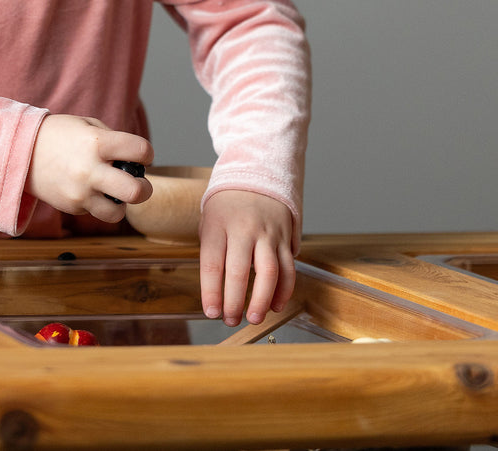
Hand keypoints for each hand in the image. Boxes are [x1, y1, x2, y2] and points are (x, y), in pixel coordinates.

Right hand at [26, 115, 152, 222]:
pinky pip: (96, 212)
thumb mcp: (88, 125)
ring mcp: (80, 192)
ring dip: (122, 204)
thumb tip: (136, 161)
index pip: (141, 150)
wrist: (21, 152)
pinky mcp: (72, 207)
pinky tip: (88, 190)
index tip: (141, 155)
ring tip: (115, 194)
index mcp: (97, 142)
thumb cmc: (59, 135)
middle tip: (140, 184)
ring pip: (118, 213)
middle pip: (136, 191)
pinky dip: (98, 203)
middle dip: (145, 188)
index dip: (146, 153)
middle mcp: (90, 170)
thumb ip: (114, 140)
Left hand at [198, 190, 295, 326]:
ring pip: (269, 272)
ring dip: (262, 300)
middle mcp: (243, 229)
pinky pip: (288, 268)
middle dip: (234, 301)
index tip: (211, 313)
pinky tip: (275, 305)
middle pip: (239, 271)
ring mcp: (267, 233)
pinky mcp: (285, 238)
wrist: (257, 176)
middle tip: (231, 321)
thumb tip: (216, 294)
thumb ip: (212, 253)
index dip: (211, 292)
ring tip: (253, 318)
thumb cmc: (226, 207)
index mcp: (218, 225)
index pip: (212, 264)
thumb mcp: (209, 221)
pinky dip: (284, 290)